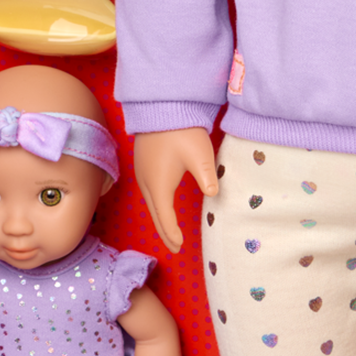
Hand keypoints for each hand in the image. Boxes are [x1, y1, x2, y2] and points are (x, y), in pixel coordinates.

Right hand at [132, 128, 216, 250]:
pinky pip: (148, 193)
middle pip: (155, 214)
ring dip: (160, 219)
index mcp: (159, 185)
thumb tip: (213, 194)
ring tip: (170, 231)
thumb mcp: (199, 155)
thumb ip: (206, 177)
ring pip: (150, 204)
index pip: (165, 217)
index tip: (180, 247)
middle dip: (165, 232)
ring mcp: (141, 173)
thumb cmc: (181, 131)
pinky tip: (162, 205)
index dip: (173, 234)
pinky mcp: (142, 164)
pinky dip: (156, 206)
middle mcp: (146, 182)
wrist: (161, 107)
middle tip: (175, 248)